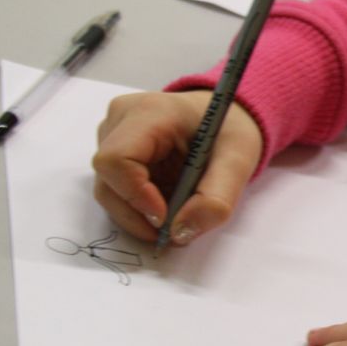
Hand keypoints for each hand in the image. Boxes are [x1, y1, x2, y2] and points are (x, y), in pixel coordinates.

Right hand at [91, 90, 263, 244]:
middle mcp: (120, 120)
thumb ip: (217, 198)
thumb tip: (181, 232)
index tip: (164, 220)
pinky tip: (166, 204)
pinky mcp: (112, 152)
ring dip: (139, 215)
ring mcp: (110, 136)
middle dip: (139, 215)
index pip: (116, 159)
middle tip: (174, 231)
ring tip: (176, 215)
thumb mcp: (238, 160)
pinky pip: (115, 190)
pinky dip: (139, 208)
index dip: (135, 196)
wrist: (220, 117)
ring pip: (109, 190)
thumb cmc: (227, 130)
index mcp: (149, 112)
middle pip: (108, 181)